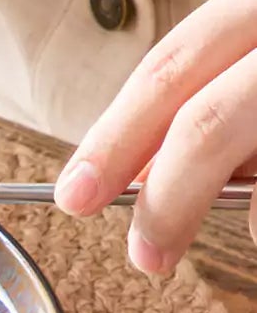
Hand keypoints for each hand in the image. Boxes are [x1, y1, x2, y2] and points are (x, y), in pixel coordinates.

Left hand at [55, 0, 256, 271]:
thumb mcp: (254, 56)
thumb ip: (209, 101)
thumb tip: (140, 178)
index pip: (171, 65)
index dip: (115, 137)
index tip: (73, 195)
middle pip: (209, 118)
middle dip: (165, 197)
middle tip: (144, 256)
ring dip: (254, 208)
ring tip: (254, 227)